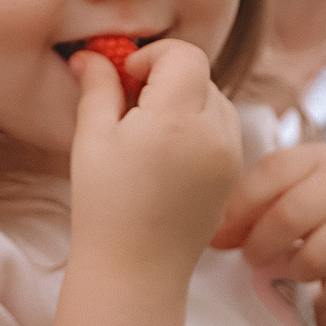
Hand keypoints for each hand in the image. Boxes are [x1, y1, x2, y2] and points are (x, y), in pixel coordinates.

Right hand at [68, 38, 243, 273]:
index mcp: (176, 119)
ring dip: (186, 100)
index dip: (153, 56)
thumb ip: (97, 89)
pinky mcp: (234, 174)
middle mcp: (213, 133)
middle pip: (201, 75)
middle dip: (166, 78)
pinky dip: (200, 125)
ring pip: (216, 99)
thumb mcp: (91, 140)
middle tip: (131, 105)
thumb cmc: (105, 207)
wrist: (136, 270)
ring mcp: (230, 155)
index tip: (127, 77)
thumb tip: (92, 56)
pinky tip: (168, 152)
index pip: (184, 55)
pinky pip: (224, 129)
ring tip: (149, 131)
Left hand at [209, 143, 325, 308]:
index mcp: (316, 156)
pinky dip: (325, 294)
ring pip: (316, 257)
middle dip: (260, 248)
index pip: (267, 177)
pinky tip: (320, 290)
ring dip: (293, 273)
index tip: (223, 239)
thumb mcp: (302, 185)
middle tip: (255, 259)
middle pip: (288, 218)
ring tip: (290, 271)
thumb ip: (258, 202)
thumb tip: (213, 237)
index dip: (238, 212)